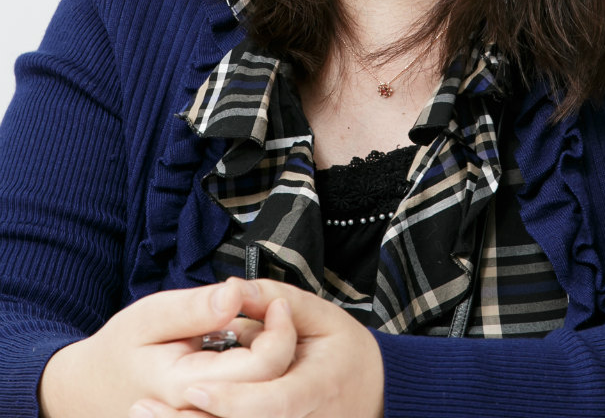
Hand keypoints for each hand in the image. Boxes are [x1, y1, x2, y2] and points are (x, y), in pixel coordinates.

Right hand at [38, 279, 292, 417]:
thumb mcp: (150, 315)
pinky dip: (256, 378)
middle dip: (280, 344)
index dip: (280, 332)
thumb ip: (196, 307)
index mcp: (187, 388)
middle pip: (270, 388)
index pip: (261, 368)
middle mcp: (200, 416)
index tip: (278, 302)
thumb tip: (237, 293)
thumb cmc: (118, 350)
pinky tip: (247, 356)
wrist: (88, 390)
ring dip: (271, 362)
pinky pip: (246, 403)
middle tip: (272, 312)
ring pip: (263, 399)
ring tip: (255, 333)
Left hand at [132, 280, 384, 417]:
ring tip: (144, 413)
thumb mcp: (321, 314)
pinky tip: (175, 416)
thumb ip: (276, 300)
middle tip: (141, 407)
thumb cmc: (345, 350)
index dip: (229, 401)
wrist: (374, 393)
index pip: (269, 405)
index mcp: (317, 389)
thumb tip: (232, 288)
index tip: (192, 388)